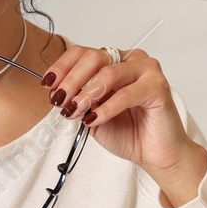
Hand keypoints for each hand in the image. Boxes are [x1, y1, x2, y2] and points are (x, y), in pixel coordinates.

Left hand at [41, 43, 206, 207]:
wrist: (155, 154)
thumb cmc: (129, 133)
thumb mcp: (92, 115)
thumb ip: (78, 100)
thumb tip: (59, 93)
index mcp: (113, 62)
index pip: (82, 53)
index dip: (62, 68)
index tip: (48, 86)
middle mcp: (130, 60)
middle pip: (93, 57)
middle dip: (71, 80)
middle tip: (60, 100)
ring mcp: (146, 70)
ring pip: (109, 72)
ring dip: (86, 93)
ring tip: (75, 111)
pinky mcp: (158, 86)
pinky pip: (126, 94)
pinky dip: (107, 108)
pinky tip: (94, 119)